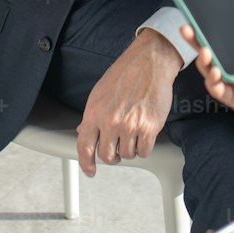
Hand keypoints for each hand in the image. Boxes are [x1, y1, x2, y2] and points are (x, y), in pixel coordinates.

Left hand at [76, 28, 182, 176]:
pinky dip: (144, 146)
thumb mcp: (100, 93)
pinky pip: (144, 151)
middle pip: (107, 156)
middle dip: (113, 155)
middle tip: (118, 147)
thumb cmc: (126, 74)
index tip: (91, 171)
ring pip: (127, 155)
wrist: (150, 62)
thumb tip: (84, 133)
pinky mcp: (149, 127)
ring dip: (130, 148)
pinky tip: (144, 134)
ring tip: (134, 132)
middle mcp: (110, 121)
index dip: (86, 163)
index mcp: (94, 112)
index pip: (85, 147)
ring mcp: (130, 126)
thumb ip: (92, 116)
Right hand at [183, 1, 233, 146]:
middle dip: (195, 40)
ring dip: (202, 60)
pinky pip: (216, 89)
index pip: (226, 36)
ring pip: (209, 69)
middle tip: (186, 28)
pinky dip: (211, 81)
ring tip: (205, 52)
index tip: (199, 14)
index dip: (211, 27)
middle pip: (211, 51)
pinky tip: (215, 73)